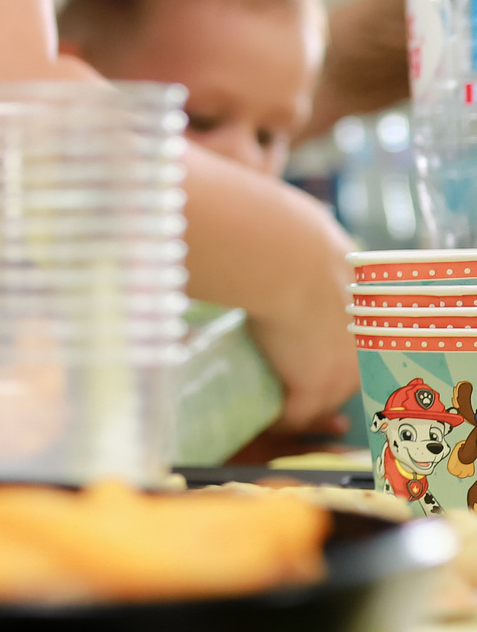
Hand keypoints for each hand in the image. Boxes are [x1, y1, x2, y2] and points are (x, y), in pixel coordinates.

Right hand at [238, 192, 357, 429]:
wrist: (283, 257)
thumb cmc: (290, 238)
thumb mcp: (314, 236)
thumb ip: (306, 242)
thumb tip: (278, 214)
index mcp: (369, 309)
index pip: (355, 344)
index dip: (329, 352)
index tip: (302, 353)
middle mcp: (364, 342)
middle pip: (344, 377)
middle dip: (315, 382)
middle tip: (284, 379)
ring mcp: (341, 367)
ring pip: (322, 399)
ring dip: (298, 403)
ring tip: (270, 397)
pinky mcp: (312, 386)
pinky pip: (296, 415)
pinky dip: (279, 417)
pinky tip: (262, 412)